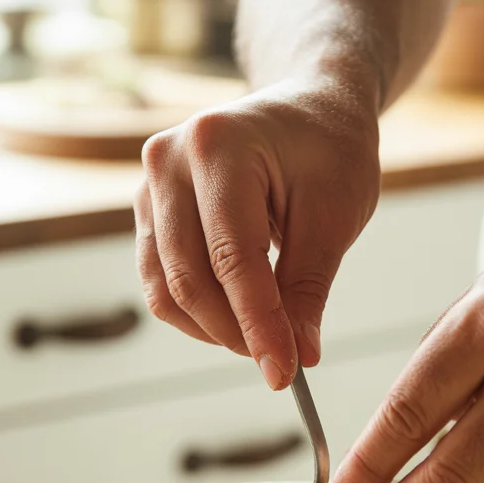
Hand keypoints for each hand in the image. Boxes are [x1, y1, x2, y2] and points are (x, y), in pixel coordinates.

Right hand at [135, 80, 380, 388]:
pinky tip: (237, 318)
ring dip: (213, 329)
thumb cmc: (328, 151)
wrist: (307, 109)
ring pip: (165, 287)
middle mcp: (169, 160)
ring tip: (264, 338)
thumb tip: (297, 357)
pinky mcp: (148, 210)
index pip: (233, 258)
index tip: (286, 373)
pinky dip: (196, 312)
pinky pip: (159, 280)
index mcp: (219, 146)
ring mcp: (149, 184)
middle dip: (236, 333)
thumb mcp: (335, 217)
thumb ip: (308, 290)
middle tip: (282, 361)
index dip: (259, 325)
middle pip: (188, 278)